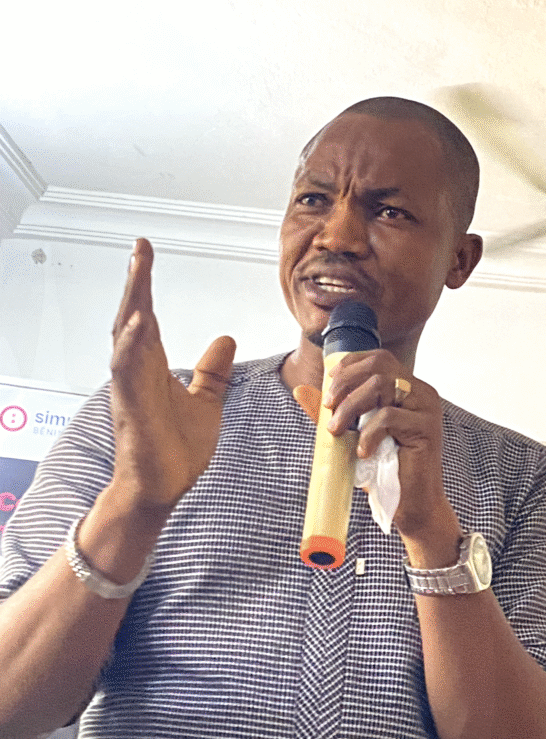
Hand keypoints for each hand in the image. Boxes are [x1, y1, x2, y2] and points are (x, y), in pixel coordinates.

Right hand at [108, 239, 235, 526]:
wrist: (163, 488)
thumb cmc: (175, 450)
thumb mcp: (206, 401)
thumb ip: (213, 371)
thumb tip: (225, 341)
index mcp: (153, 367)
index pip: (148, 316)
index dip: (144, 285)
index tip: (145, 253)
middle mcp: (138, 372)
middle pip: (132, 317)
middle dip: (135, 283)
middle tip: (139, 249)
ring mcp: (132, 389)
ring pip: (126, 339)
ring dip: (131, 305)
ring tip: (138, 273)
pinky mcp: (133, 410)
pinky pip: (128, 373)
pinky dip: (132, 347)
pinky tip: (138, 325)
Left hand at [321, 350, 461, 555]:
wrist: (412, 505)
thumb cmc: (386, 469)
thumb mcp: (354, 433)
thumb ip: (334, 410)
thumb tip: (300, 390)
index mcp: (409, 388)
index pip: (379, 358)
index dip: (351, 365)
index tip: (329, 384)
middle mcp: (421, 392)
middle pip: (379, 366)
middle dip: (346, 383)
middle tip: (328, 406)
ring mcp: (426, 408)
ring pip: (381, 386)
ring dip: (350, 407)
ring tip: (337, 431)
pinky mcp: (427, 428)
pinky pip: (387, 417)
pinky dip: (367, 433)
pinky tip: (362, 452)